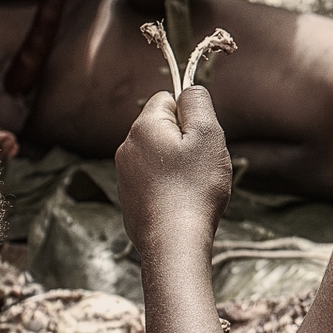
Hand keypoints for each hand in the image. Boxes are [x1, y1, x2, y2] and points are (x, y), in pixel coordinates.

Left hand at [113, 86, 233, 249]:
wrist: (173, 242)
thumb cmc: (194, 188)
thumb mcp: (207, 134)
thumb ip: (198, 103)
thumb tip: (189, 90)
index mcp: (143, 127)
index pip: (166, 98)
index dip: (189, 114)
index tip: (200, 139)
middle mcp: (127, 147)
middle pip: (162, 128)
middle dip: (184, 140)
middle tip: (200, 165)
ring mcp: (125, 175)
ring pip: (158, 155)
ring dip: (177, 164)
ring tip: (191, 187)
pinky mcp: (129, 198)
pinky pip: (152, 179)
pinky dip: (168, 186)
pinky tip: (180, 203)